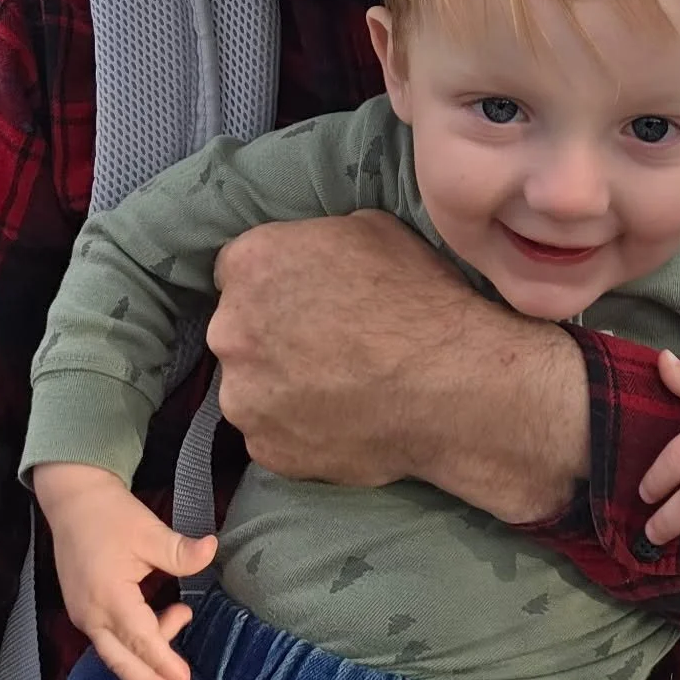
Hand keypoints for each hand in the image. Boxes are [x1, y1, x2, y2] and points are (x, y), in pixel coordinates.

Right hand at [32, 462, 215, 679]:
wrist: (73, 500)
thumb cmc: (111, 514)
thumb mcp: (149, 530)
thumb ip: (179, 551)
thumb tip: (212, 550)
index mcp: (108, 596)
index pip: (140, 638)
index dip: (163, 662)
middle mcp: (91, 614)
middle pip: (122, 661)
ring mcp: (84, 615)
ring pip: (114, 654)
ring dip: (144, 664)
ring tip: (179, 650)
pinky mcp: (84, 610)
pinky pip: (109, 640)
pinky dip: (133, 646)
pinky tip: (160, 628)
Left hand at [208, 212, 588, 522]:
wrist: (449, 383)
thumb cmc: (417, 296)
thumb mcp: (369, 229)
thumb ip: (318, 241)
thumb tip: (313, 257)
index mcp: (252, 263)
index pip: (238, 269)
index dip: (274, 282)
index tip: (305, 297)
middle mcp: (231, 330)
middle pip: (238, 329)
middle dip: (270, 334)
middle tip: (324, 343)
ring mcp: (243, 397)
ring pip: (250, 387)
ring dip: (280, 384)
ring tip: (338, 387)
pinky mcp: (265, 450)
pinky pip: (273, 434)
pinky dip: (298, 428)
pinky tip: (342, 419)